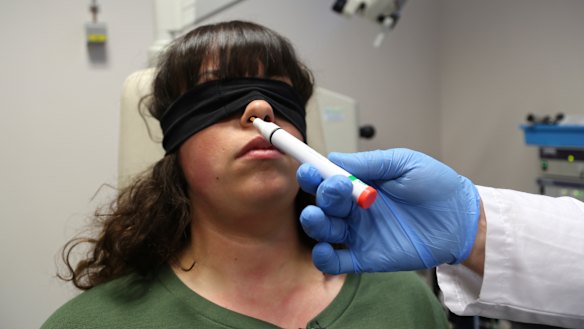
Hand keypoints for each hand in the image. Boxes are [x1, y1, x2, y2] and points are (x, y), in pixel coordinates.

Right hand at [297, 148, 480, 273]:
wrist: (461, 220)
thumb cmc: (436, 187)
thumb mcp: (404, 164)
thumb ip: (369, 163)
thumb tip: (334, 158)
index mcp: (361, 184)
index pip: (328, 179)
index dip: (315, 174)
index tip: (309, 169)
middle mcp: (355, 209)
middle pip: (323, 203)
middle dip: (321, 195)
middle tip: (336, 188)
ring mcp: (359, 233)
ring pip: (325, 230)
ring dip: (316, 222)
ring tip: (319, 215)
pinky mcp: (367, 257)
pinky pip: (338, 261)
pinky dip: (324, 258)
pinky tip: (323, 250)